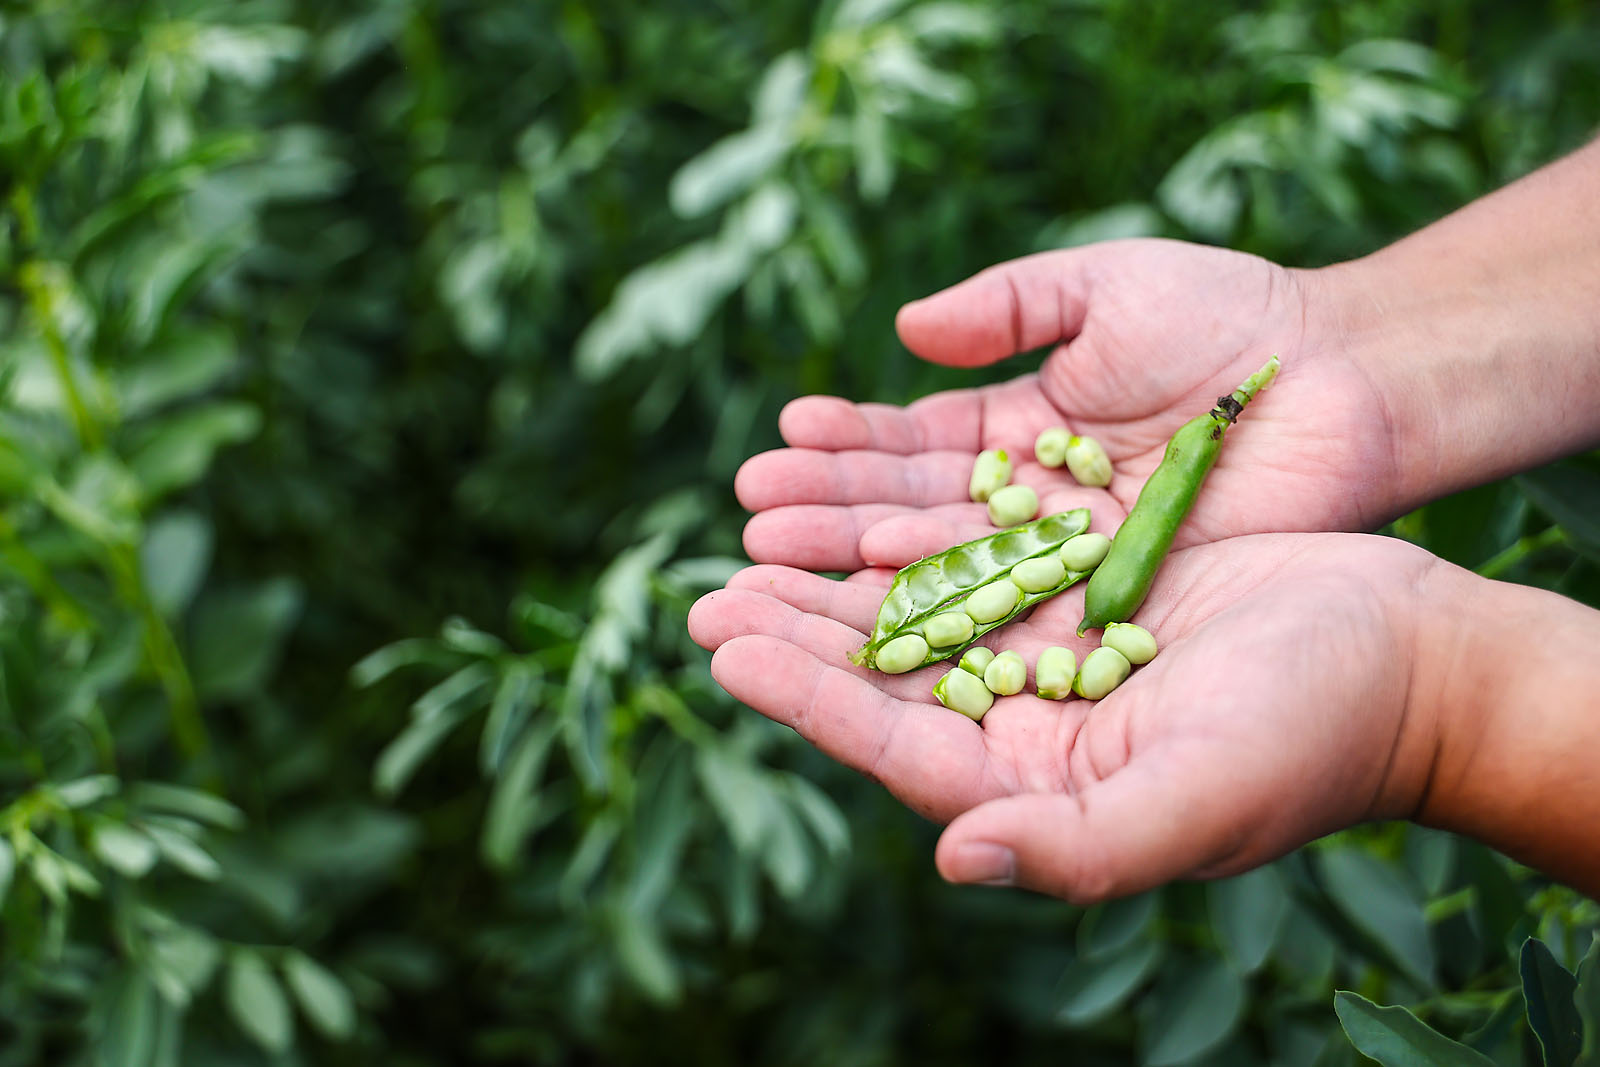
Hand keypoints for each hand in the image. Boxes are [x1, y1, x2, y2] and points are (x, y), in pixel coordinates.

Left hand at [688, 533, 1447, 901]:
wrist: (1406, 657)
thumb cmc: (1312, 739)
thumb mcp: (1195, 799)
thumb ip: (1077, 844)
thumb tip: (953, 860)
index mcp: (1038, 790)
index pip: (895, 746)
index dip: (808, 698)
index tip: (729, 647)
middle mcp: (1031, 729)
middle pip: (889, 680)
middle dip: (798, 636)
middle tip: (709, 593)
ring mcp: (1053, 658)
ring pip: (921, 614)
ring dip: (841, 580)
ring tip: (757, 536)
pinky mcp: (1083, 593)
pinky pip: (978, 556)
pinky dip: (918, 529)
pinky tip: (863, 500)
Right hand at [736, 239, 1398, 575]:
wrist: (1344, 380)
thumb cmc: (1230, 316)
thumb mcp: (1106, 285)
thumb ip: (1009, 306)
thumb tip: (905, 329)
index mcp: (1017, 428)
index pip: (910, 446)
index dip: (844, 447)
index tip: (776, 442)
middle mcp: (1027, 503)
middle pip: (909, 516)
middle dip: (826, 518)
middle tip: (746, 525)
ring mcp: (1064, 559)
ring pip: (945, 569)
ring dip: (858, 570)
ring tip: (774, 565)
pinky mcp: (1107, 603)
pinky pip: (1015, 606)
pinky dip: (945, 603)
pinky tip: (873, 595)